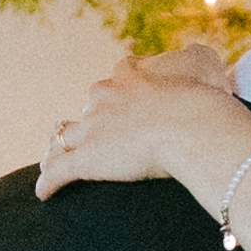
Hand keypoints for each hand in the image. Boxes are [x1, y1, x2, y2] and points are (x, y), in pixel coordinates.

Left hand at [38, 54, 250, 197]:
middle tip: (103, 135)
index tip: (132, 103)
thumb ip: (194, 57)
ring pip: (64, 136)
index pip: (119, 78)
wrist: (192, 126)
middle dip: (95, 119)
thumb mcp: (205, 61)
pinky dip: (49, 182)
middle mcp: (104, 96)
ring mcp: (92, 128)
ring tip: (59, 158)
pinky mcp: (85, 159)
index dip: (125, 92)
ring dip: (61, 147)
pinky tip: (45, 193)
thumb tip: (194, 58)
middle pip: (91, 107)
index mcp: (130, 73)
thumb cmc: (203, 96)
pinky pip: (58, 172)